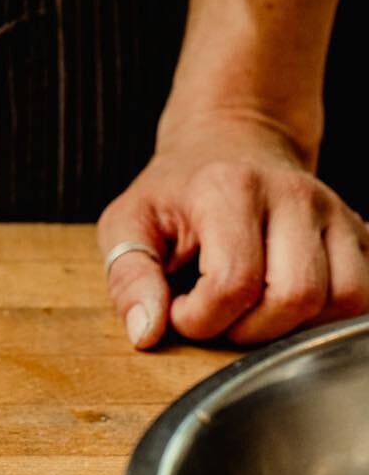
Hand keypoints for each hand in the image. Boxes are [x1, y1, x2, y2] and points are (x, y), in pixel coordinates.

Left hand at [97, 111, 368, 349]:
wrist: (228, 143)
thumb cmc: (176, 192)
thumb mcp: (128, 222)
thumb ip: (129, 275)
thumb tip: (146, 331)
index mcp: (230, 187)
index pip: (233, 283)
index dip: (201, 318)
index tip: (180, 308)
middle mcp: (292, 194)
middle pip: (295, 296)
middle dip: (250, 328)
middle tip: (218, 312)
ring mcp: (333, 211)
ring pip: (341, 299)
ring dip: (294, 326)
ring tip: (254, 308)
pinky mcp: (359, 230)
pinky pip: (364, 296)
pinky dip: (328, 317)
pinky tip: (287, 303)